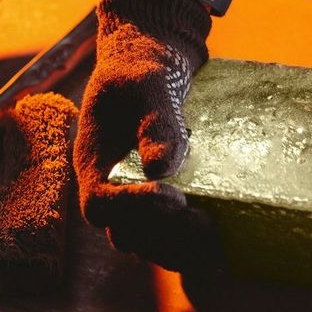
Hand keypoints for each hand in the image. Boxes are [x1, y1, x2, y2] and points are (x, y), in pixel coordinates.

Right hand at [74, 0, 220, 273]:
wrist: (148, 61)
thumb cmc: (140, 68)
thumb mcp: (147, 85)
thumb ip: (154, 123)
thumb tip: (161, 169)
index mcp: (93, 160)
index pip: (100, 202)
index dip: (134, 208)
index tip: (175, 198)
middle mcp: (108, 184)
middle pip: (123, 232)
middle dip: (163, 238)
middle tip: (205, 229)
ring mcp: (130, 193)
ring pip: (143, 240)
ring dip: (176, 249)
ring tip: (214, 247)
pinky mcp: (155, 196)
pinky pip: (163, 232)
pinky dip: (185, 243)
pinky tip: (218, 245)